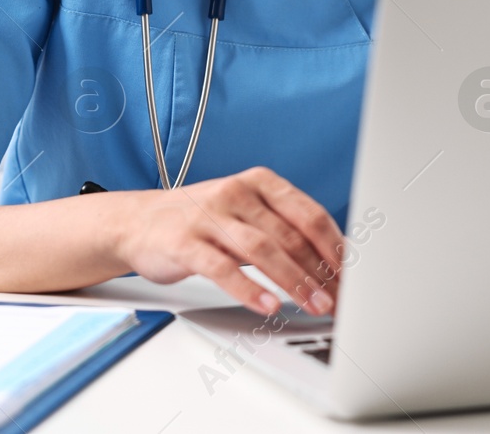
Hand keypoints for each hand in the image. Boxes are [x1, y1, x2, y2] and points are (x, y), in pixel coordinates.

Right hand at [111, 166, 345, 316]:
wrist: (137, 222)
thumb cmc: (200, 221)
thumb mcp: (245, 214)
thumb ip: (283, 231)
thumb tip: (332, 263)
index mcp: (259, 183)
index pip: (309, 214)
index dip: (334, 247)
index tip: (352, 276)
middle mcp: (236, 194)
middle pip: (289, 235)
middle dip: (319, 271)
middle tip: (339, 299)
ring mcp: (209, 216)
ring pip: (261, 249)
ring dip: (293, 282)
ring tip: (313, 305)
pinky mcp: (185, 243)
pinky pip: (222, 268)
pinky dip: (248, 289)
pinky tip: (267, 306)